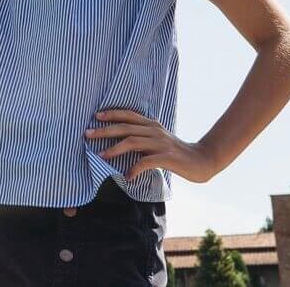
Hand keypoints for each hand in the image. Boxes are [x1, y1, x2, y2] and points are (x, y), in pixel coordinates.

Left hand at [85, 108, 219, 183]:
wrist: (202, 160)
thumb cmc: (176, 152)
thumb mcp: (158, 139)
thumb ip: (143, 137)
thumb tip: (120, 141)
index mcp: (152, 125)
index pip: (128, 115)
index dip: (112, 114)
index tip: (95, 116)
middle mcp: (154, 131)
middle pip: (125, 127)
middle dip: (105, 130)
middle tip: (88, 134)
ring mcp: (161, 143)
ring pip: (132, 142)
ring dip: (114, 148)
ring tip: (101, 155)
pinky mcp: (167, 157)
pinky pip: (146, 162)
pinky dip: (134, 168)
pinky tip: (126, 175)